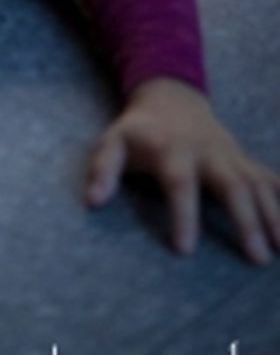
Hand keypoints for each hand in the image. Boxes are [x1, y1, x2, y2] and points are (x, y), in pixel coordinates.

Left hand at [86, 79, 279, 263]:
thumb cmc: (140, 131)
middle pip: (231, 185)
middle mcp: (208, 153)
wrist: (171, 96)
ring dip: (273, 215)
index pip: (179, 184)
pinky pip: (272, 179)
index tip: (185, 251)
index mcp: (173, 151)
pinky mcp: (246, 161)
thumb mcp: (113, 142)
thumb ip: (103, 169)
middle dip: (245, 220)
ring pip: (258, 184)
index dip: (183, 215)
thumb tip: (92, 202)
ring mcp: (232, 156)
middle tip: (255, 259)